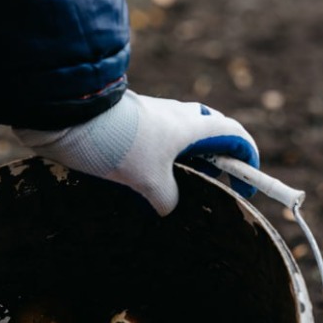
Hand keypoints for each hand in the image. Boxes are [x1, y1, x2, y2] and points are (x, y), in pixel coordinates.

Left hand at [13, 91, 259, 215]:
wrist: (73, 118)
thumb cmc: (119, 144)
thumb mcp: (149, 182)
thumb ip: (168, 198)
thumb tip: (169, 206)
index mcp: (192, 126)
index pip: (235, 136)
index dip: (248, 160)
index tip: (246, 186)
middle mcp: (176, 116)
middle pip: (210, 133)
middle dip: (216, 160)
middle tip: (210, 185)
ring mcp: (152, 117)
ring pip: (180, 138)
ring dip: (184, 162)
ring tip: (173, 189)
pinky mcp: (131, 122)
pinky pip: (156, 141)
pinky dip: (159, 160)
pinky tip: (143, 181)